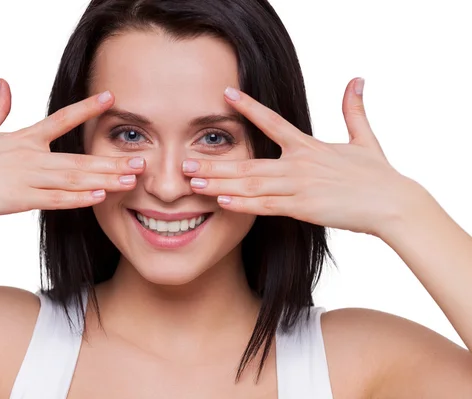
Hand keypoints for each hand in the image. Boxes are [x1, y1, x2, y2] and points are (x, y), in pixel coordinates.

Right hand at [0, 78, 144, 217]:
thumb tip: (0, 80)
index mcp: (24, 137)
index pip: (61, 118)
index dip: (87, 108)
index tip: (110, 98)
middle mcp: (30, 155)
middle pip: (78, 157)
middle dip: (110, 161)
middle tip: (140, 161)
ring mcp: (25, 177)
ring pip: (72, 179)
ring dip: (103, 180)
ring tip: (130, 180)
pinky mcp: (18, 199)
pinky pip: (54, 199)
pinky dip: (77, 198)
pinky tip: (98, 197)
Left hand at [183, 78, 417, 235]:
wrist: (392, 203)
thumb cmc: (378, 174)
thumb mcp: (365, 138)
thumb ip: (353, 110)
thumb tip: (358, 79)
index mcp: (308, 146)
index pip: (272, 122)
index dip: (250, 106)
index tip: (227, 94)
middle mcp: (298, 164)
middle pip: (249, 162)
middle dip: (216, 163)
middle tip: (186, 161)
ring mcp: (299, 187)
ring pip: (252, 184)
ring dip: (221, 183)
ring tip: (194, 181)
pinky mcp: (303, 208)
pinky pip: (267, 207)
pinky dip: (244, 204)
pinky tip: (222, 201)